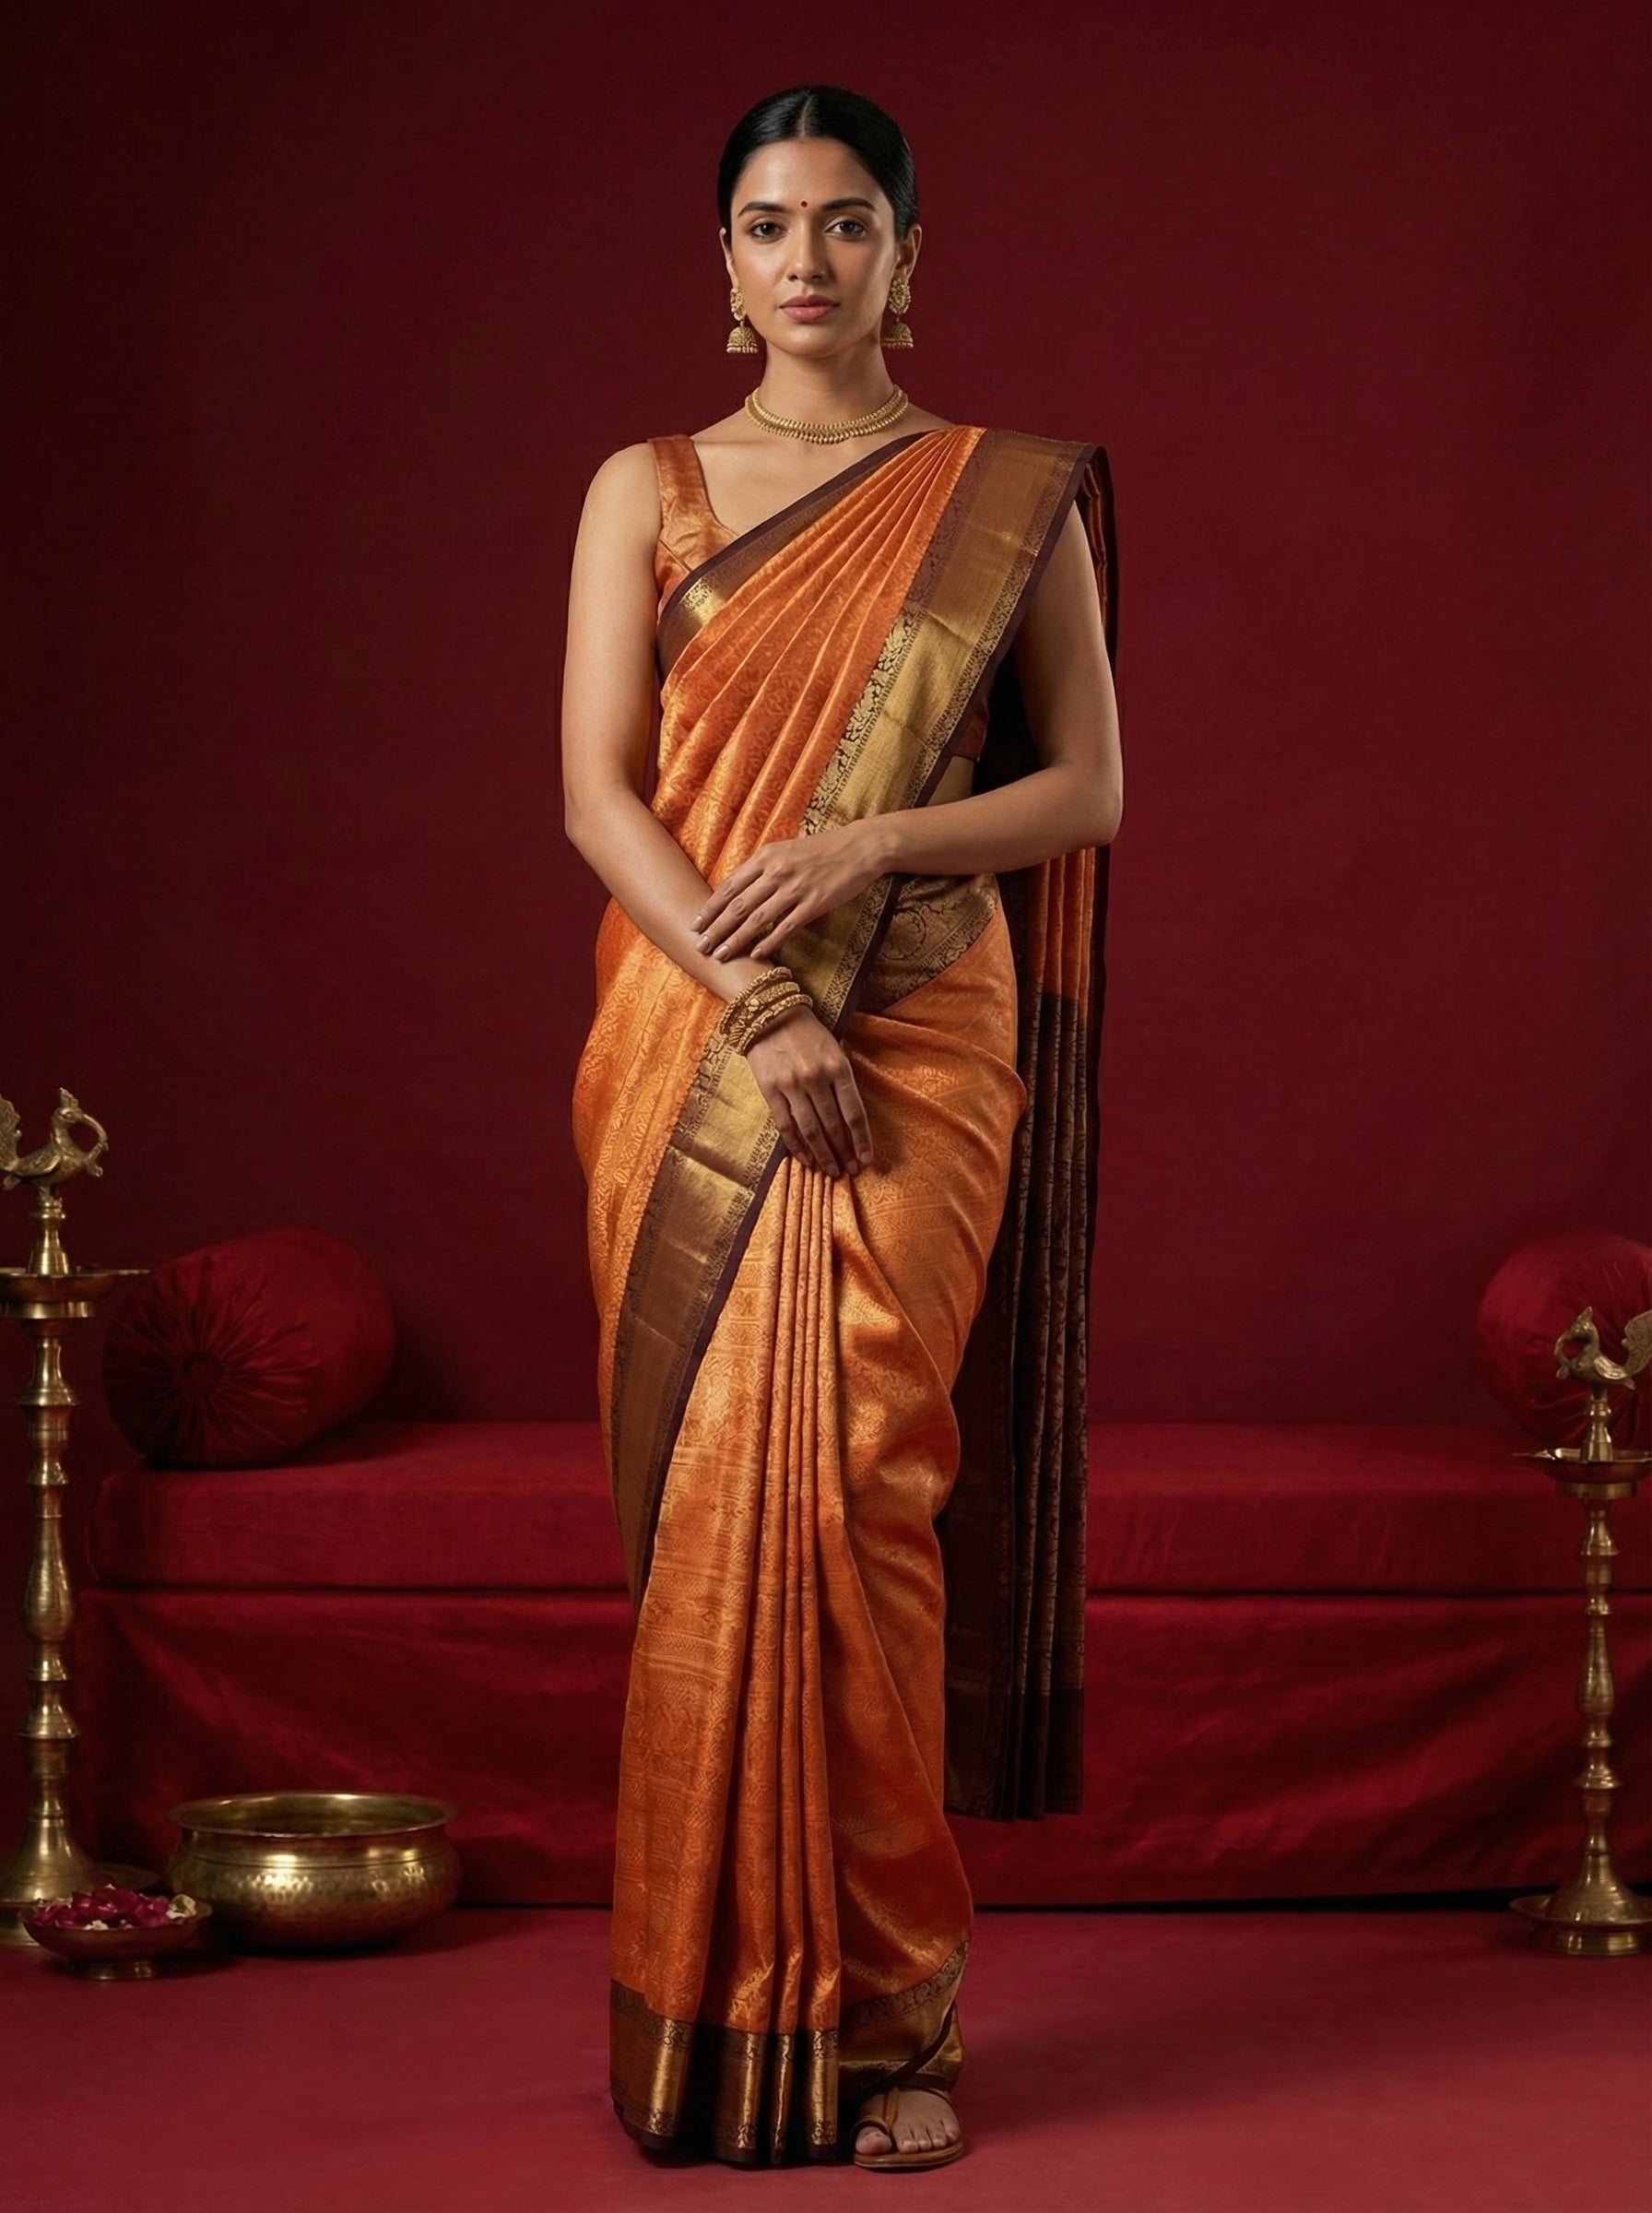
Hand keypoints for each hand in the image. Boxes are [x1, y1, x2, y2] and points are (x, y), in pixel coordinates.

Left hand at [693, 823, 882, 962]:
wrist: (860, 847)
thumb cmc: (822, 849)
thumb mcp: (785, 850)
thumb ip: (761, 868)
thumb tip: (737, 890)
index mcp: (766, 857)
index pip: (729, 886)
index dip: (710, 908)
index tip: (695, 924)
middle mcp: (776, 872)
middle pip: (738, 905)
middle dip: (716, 928)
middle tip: (700, 946)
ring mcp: (796, 888)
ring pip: (757, 919)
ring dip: (735, 939)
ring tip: (720, 954)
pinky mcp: (815, 904)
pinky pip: (786, 927)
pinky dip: (769, 942)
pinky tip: (755, 954)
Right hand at [745, 1007, 873, 1175]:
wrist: (770, 1014)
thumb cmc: (808, 1034)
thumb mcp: (835, 1050)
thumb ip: (843, 1081)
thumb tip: (852, 1121)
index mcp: (838, 1067)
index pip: (854, 1112)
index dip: (861, 1140)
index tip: (866, 1160)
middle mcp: (817, 1078)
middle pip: (834, 1125)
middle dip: (843, 1152)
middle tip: (850, 1171)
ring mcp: (792, 1085)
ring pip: (811, 1130)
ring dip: (823, 1155)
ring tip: (830, 1171)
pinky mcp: (770, 1089)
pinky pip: (785, 1125)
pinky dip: (797, 1146)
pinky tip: (805, 1159)